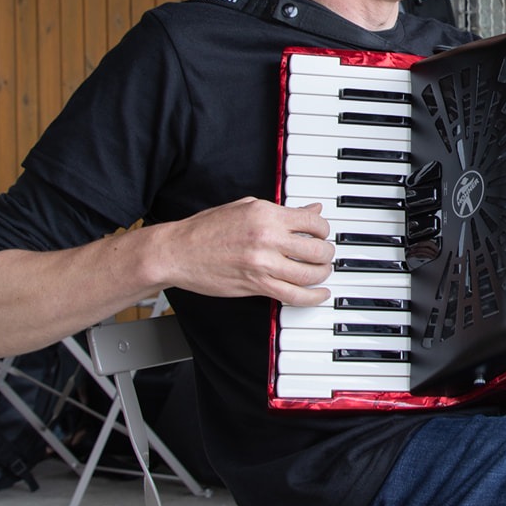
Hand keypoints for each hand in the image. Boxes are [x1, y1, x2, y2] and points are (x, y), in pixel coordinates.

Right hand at [153, 197, 334, 306]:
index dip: (324, 230)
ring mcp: (263, 264)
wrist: (178, 252)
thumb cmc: (206, 229)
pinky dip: (313, 297)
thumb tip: (312, 209)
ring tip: (321, 272)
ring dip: (322, 274)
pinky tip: (319, 293)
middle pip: (318, 250)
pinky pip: (294, 295)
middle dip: (327, 254)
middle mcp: (268, 238)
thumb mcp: (247, 207)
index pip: (314, 222)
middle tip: (324, 254)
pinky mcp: (256, 285)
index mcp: (267, 214)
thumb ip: (283, 211)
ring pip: (310, 274)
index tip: (322, 234)